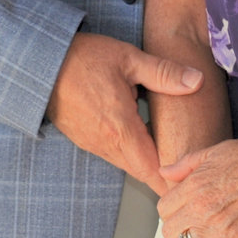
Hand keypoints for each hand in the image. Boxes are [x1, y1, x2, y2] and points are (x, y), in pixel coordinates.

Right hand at [46, 32, 201, 194]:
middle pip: (142, 171)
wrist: (40, 63)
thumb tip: (196, 81)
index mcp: (120, 129)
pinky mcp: (84, 138)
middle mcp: (105, 144)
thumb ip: (164, 73)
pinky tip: (143, 131)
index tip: (191, 179)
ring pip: (128, 163)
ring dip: (148, 160)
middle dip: (165, 172)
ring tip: (171, 148)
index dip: (173, 179)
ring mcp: (92, 143)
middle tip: (188, 167)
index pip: (153, 170)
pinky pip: (114, 153)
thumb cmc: (83, 58)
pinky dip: (132, 150)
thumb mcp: (128, 59)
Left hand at [158, 137, 237, 237]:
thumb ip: (186, 164)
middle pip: (169, 231)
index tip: (178, 217)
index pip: (164, 208)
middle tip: (186, 234)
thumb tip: (165, 172)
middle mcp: (200, 206)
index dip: (170, 214)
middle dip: (175, 234)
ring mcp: (217, 225)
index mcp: (194, 184)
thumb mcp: (215, 151)